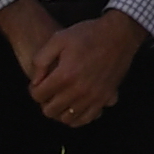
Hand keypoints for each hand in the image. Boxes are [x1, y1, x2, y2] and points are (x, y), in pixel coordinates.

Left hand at [31, 8, 148, 125]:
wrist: (119, 34)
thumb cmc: (88, 35)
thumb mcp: (58, 39)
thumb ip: (40, 61)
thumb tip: (35, 81)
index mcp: (64, 75)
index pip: (38, 95)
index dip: (34, 89)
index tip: (39, 82)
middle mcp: (78, 90)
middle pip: (50, 111)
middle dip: (45, 102)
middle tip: (49, 91)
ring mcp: (93, 96)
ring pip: (67, 118)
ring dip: (60, 111)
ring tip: (61, 99)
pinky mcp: (105, 98)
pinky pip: (87, 118)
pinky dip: (78, 117)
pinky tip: (75, 107)